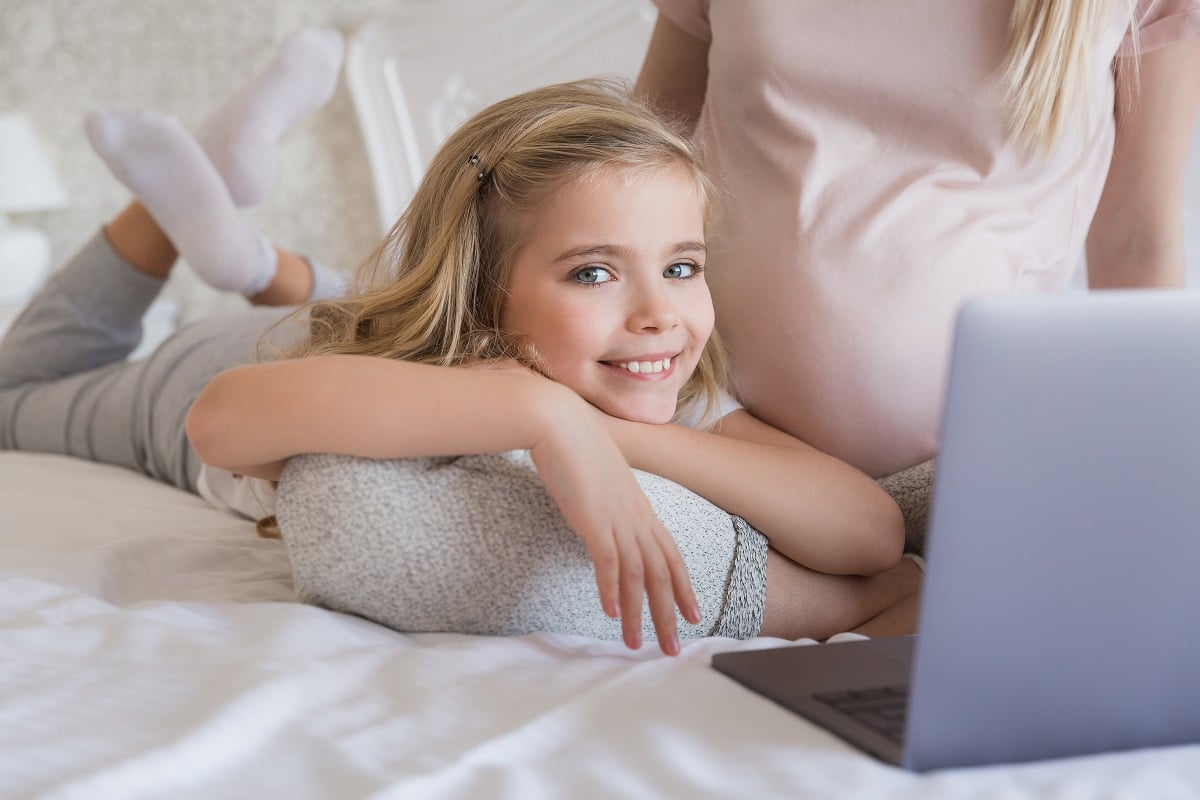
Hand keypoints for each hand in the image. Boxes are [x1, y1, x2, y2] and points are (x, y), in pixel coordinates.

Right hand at [529, 390, 701, 654]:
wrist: (560, 422)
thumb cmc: (577, 446)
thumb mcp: (602, 480)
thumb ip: (610, 503)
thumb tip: (605, 518)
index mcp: (641, 508)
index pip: (672, 554)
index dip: (683, 586)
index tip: (693, 614)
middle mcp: (636, 518)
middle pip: (662, 574)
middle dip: (669, 614)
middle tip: (673, 649)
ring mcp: (617, 520)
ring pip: (639, 576)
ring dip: (639, 614)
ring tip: (637, 645)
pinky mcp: (593, 521)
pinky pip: (608, 563)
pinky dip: (611, 590)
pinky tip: (611, 614)